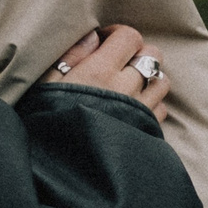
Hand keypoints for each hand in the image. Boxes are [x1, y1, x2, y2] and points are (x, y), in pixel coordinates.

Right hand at [44, 23, 169, 122]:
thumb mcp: (45, 86)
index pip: (128, 37)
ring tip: (128, 86)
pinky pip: (161, 109)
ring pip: (162, 81)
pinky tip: (132, 109)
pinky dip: (151, 104)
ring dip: (149, 78)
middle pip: (152, 54)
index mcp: (98, 71)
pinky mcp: (146, 131)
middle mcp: (125, 88)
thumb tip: (93, 36)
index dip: (117, 35)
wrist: (60, 172)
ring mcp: (139, 111)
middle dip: (136, 53)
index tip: (102, 43)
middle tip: (117, 63)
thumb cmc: (45, 124)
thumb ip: (70, 56)